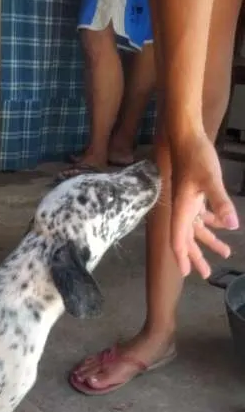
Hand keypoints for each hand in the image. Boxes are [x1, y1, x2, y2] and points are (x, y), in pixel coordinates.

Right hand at [170, 133, 238, 278]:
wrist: (186, 137)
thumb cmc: (196, 157)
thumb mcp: (211, 179)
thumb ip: (221, 203)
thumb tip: (233, 226)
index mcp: (182, 210)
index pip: (179, 240)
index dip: (183, 257)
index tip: (187, 273)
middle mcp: (182, 210)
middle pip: (187, 239)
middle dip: (197, 257)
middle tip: (207, 274)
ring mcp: (188, 203)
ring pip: (196, 229)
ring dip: (208, 241)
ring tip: (224, 253)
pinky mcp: (194, 195)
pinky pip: (201, 216)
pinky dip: (211, 223)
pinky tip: (223, 226)